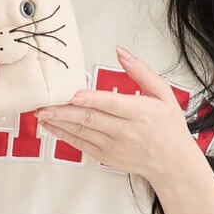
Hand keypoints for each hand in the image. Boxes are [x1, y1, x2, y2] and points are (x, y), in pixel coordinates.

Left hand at [34, 46, 197, 182]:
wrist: (172, 162)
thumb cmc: (168, 126)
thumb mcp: (163, 93)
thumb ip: (141, 71)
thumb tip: (121, 52)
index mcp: (140, 113)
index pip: (111, 104)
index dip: (91, 99)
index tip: (73, 94)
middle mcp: (126, 131)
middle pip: (90, 119)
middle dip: (64, 111)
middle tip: (43, 103)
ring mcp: (114, 146)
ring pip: (82, 132)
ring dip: (59, 122)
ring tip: (40, 112)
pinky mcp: (106, 156)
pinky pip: (81, 145)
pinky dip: (64, 135)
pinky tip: (50, 126)